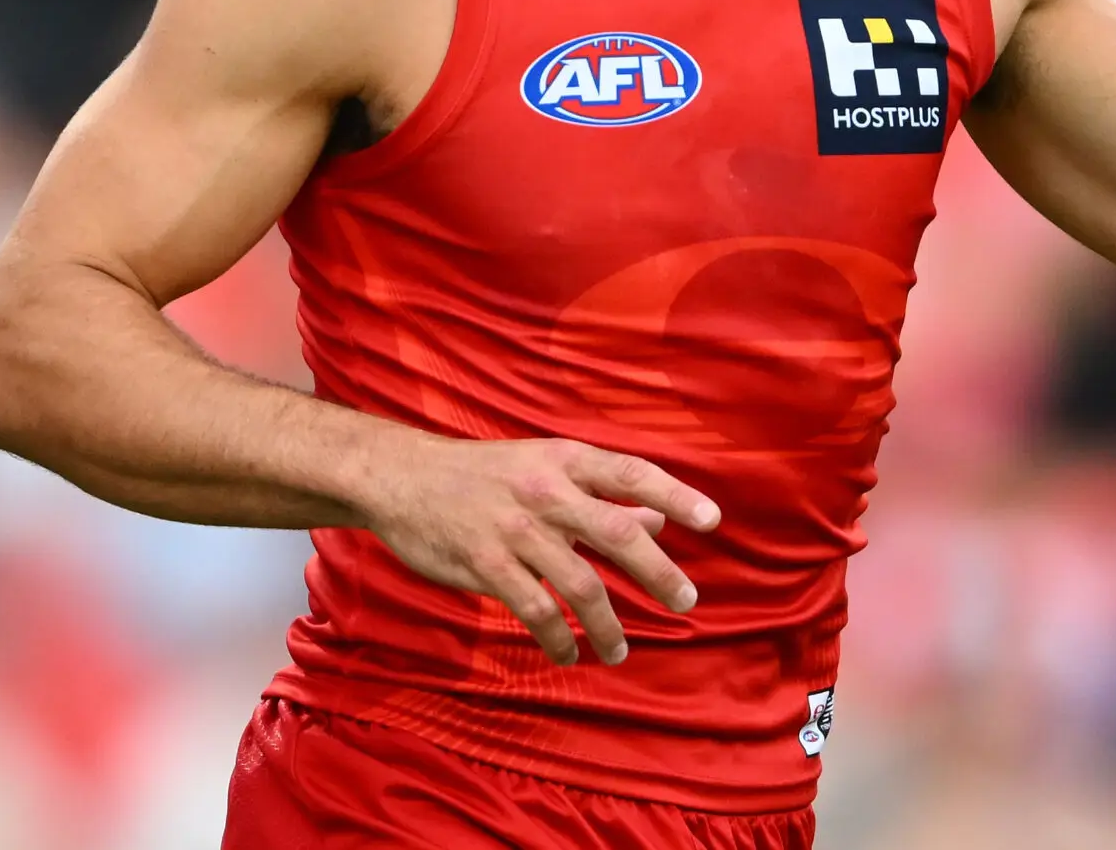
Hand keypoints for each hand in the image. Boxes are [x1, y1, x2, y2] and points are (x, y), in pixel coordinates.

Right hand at [354, 434, 720, 664]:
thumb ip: (601, 495)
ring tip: (619, 652)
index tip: (713, 520)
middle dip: (658, 572)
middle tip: (686, 601)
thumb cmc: (484, 474)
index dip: (677, 494)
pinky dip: (558, 639)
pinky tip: (569, 655)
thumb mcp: (544, 468)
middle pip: (618, 533)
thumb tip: (659, 516)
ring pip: (580, 584)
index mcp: (565, 460)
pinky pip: (535, 610)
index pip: (632, 474)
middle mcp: (546, 491)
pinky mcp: (486, 563)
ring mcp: (516, 528)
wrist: (402, 478)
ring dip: (607, 626)